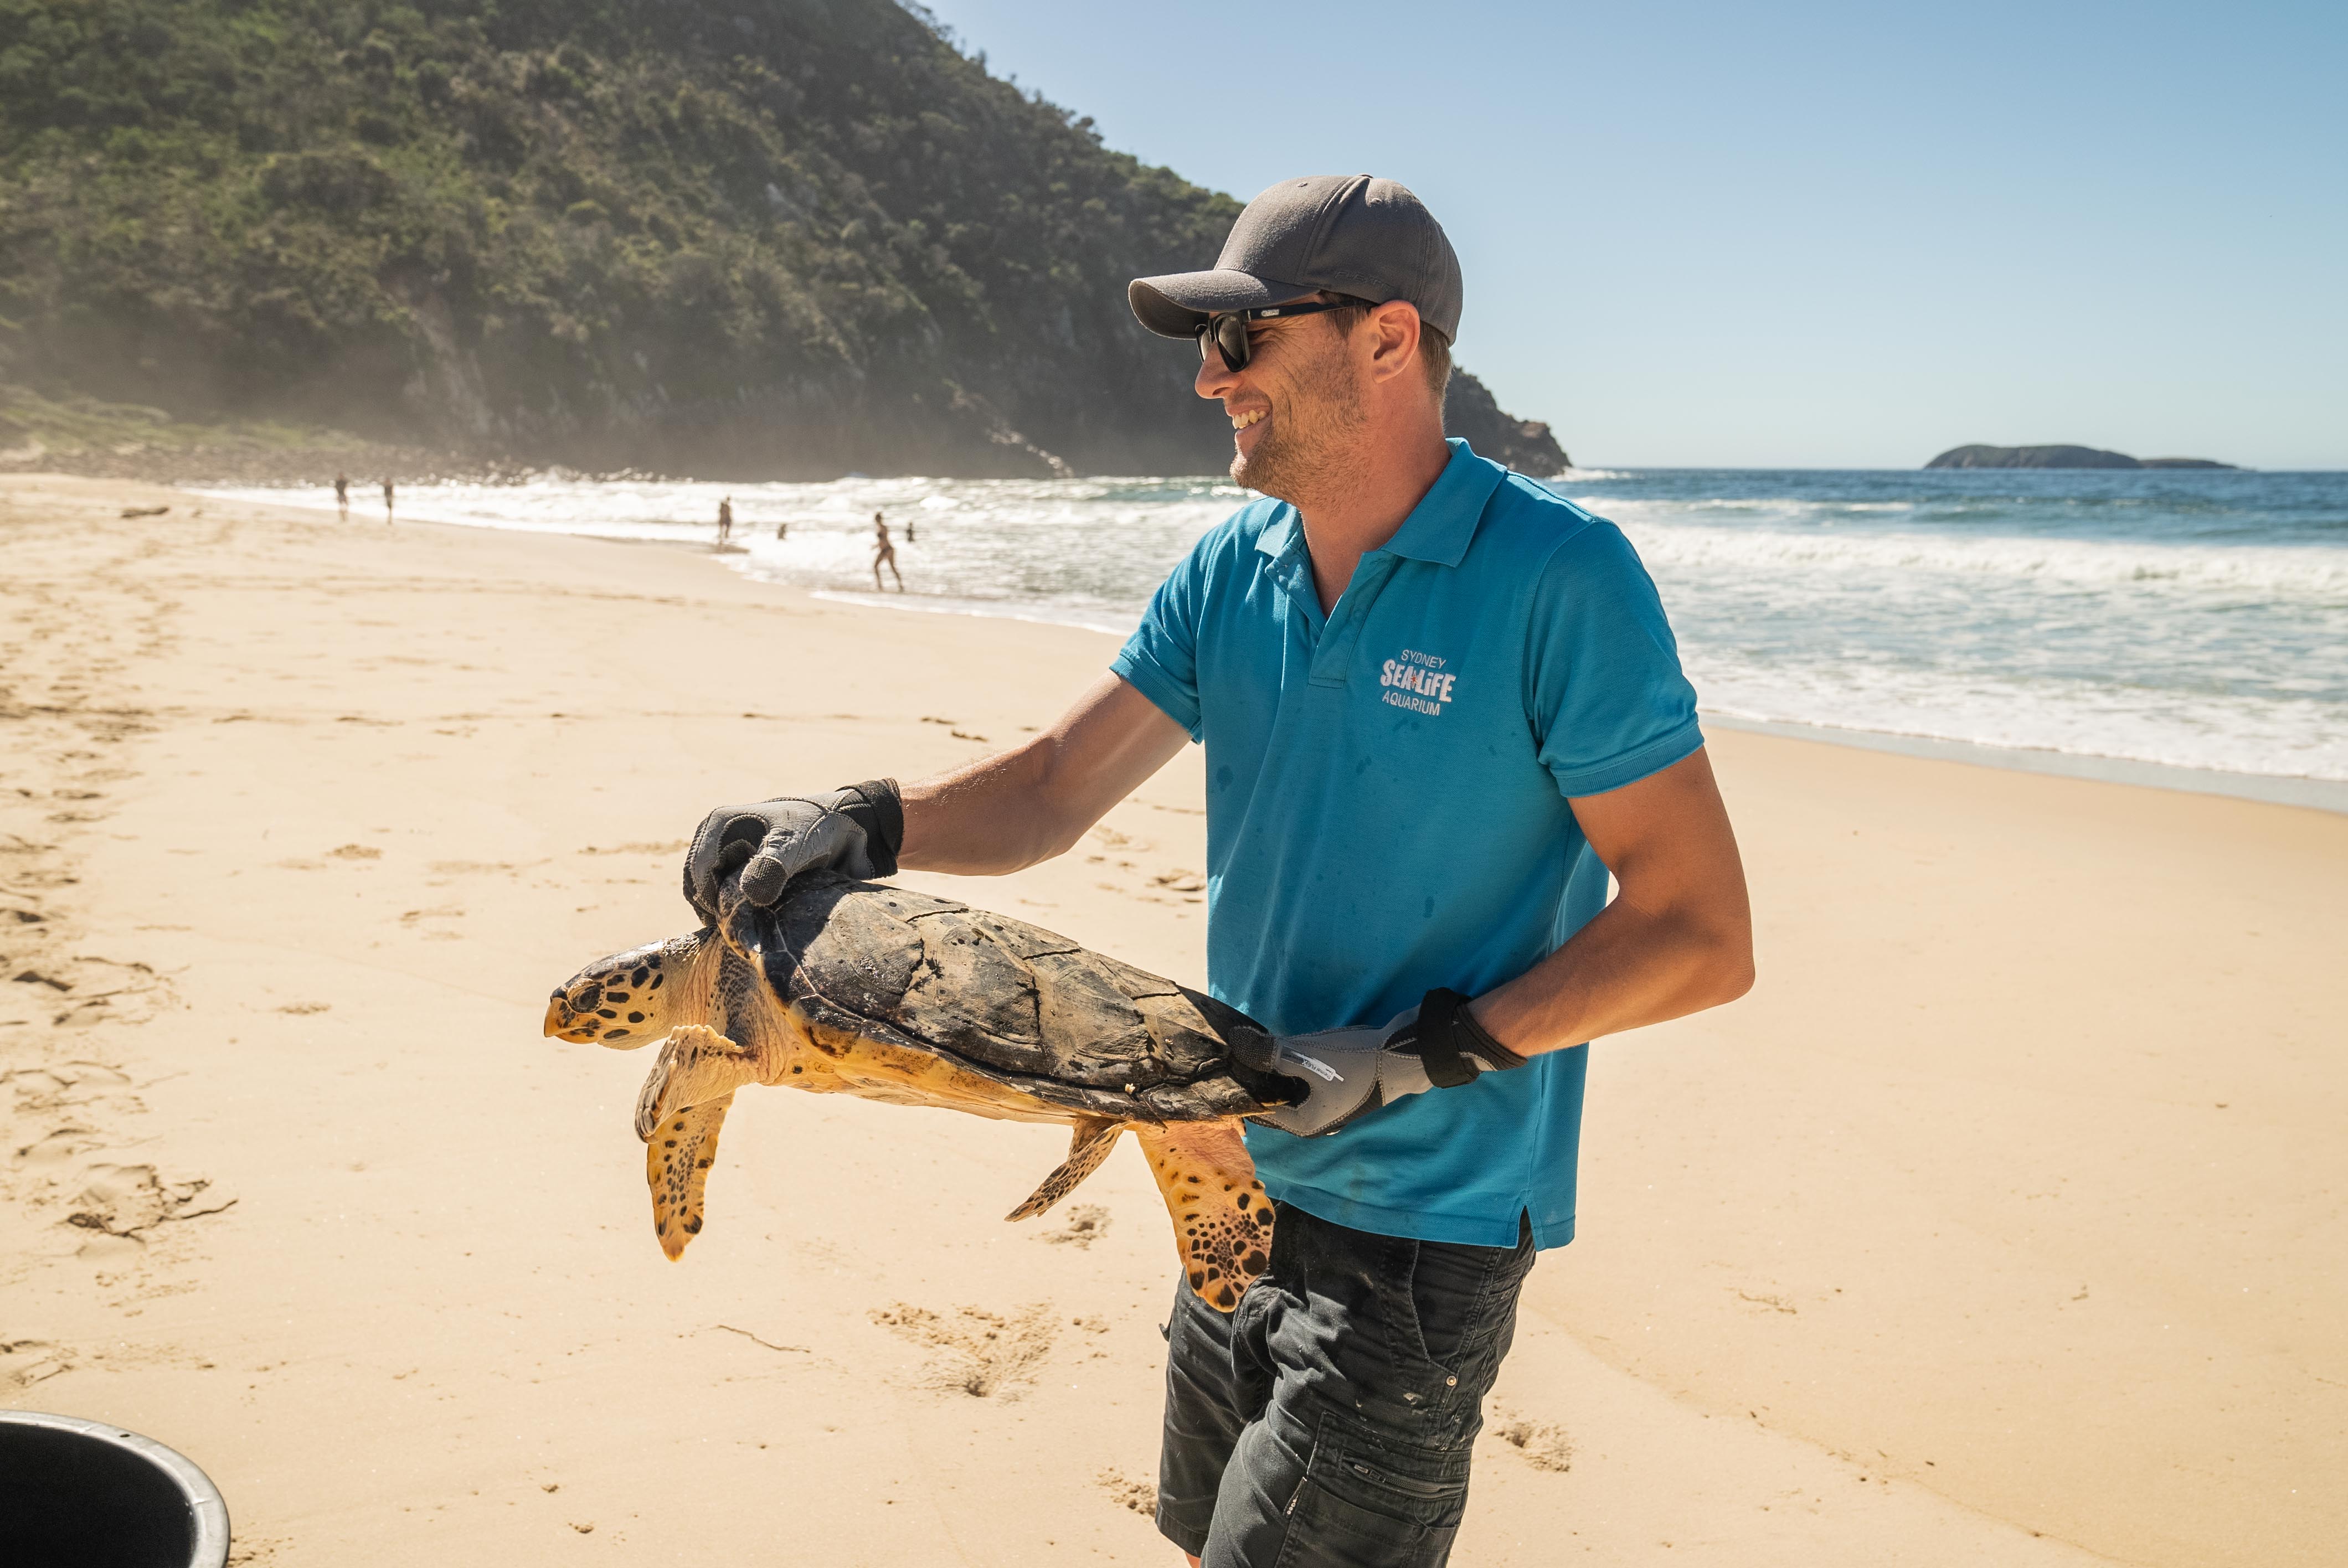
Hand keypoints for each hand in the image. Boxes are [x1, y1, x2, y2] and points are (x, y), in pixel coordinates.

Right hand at [681, 779, 902, 920]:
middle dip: (717, 910)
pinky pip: (723, 897)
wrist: (842, 825)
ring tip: (749, 929)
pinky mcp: (736, 869)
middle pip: (699, 887)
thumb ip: (773, 867)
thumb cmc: (816, 830)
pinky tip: (753, 923)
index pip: (698, 875)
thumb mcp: (795, 846)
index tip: (737, 924)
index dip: (713, 903)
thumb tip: (750, 894)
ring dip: (725, 913)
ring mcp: (723, 854)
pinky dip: (733, 911)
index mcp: (718, 825)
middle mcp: (714, 838)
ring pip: (709, 895)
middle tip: (743, 933)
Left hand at [1237, 989, 1526, 1136]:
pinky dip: (1297, 1063)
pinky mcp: (1341, 1086)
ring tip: (1259, 1041)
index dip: (1241, 1085)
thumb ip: (1268, 1053)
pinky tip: (1290, 1043)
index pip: (1258, 1108)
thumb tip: (1235, 1044)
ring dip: (1277, 1067)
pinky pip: (1308, 1077)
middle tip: (1239, 1046)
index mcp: (1303, 1124)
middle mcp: (1315, 1120)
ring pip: (1292, 1085)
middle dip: (1259, 1074)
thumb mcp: (1305, 1054)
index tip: (1225, 1062)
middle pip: (1275, 1097)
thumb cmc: (1356, 1061)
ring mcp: (1330, 1104)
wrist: (1408, 1051)